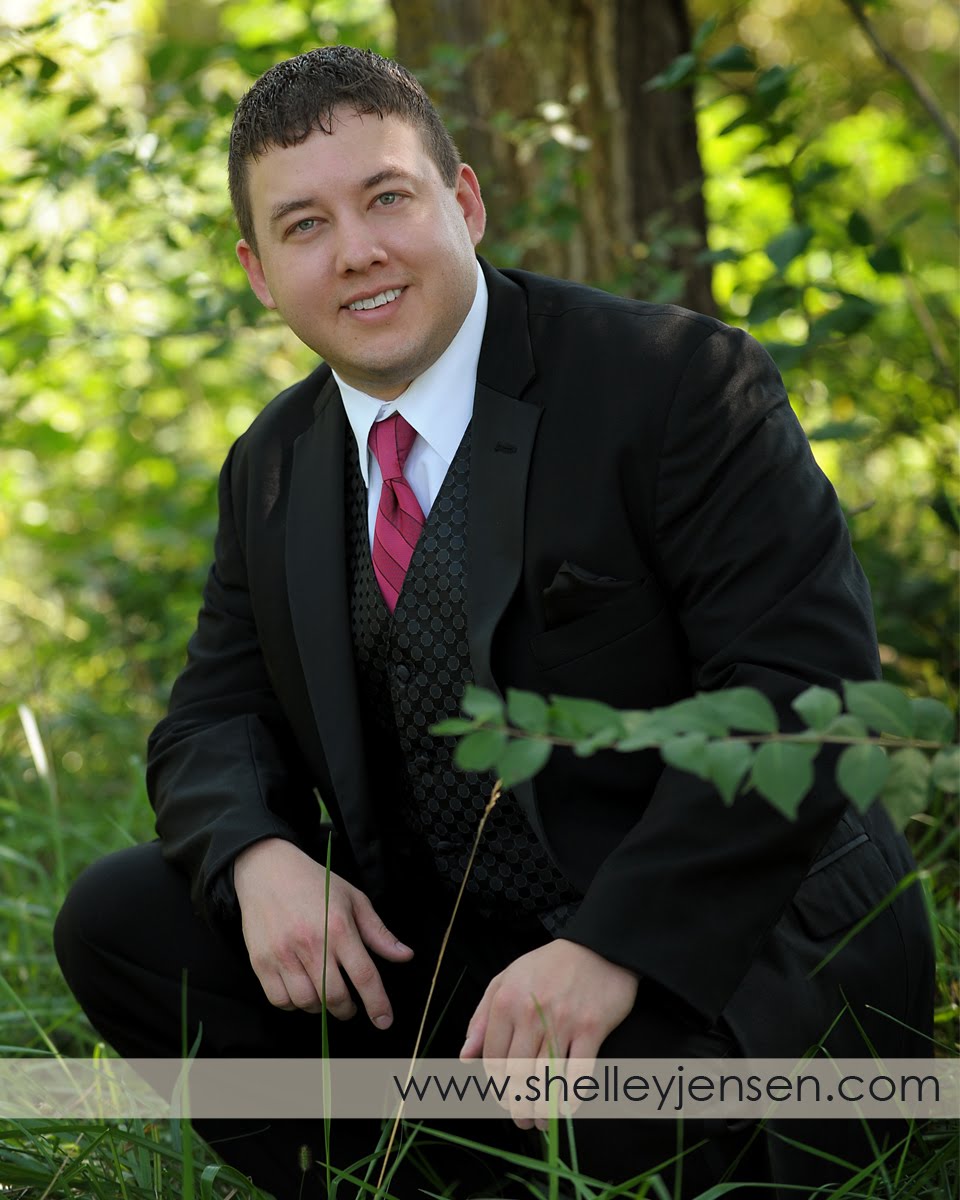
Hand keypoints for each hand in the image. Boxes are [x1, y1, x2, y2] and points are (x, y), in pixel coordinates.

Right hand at [233, 838, 412, 1026]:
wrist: (267, 870)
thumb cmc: (315, 884)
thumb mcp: (354, 900)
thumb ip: (379, 933)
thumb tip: (405, 956)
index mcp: (340, 928)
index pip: (364, 976)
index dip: (377, 1004)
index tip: (384, 1021)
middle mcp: (312, 944)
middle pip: (335, 997)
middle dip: (347, 1010)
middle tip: (350, 1007)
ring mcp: (284, 954)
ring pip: (307, 1002)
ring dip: (320, 1007)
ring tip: (324, 994)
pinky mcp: (261, 962)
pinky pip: (280, 1000)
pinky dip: (294, 1004)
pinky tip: (301, 990)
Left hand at [459, 939, 637, 1128]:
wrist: (598, 947)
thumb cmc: (548, 966)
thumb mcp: (505, 980)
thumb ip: (482, 1018)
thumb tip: (465, 1058)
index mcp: (505, 1002)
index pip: (493, 1059)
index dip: (496, 1086)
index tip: (503, 1096)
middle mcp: (531, 1013)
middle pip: (517, 1075)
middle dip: (516, 1105)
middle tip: (521, 1118)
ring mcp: (563, 1022)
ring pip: (545, 1080)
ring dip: (540, 1109)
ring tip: (539, 1121)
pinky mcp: (592, 1028)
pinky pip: (578, 1074)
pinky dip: (570, 1098)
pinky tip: (566, 1107)